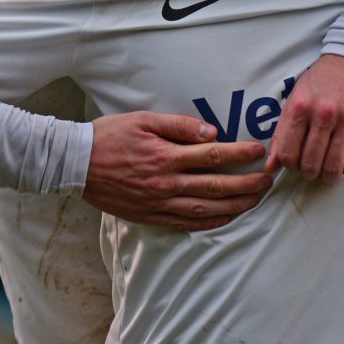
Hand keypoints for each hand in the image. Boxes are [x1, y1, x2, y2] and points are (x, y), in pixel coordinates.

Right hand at [84, 112, 269, 230]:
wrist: (76, 164)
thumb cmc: (110, 136)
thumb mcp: (144, 120)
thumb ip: (180, 126)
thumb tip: (212, 133)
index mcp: (165, 156)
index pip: (214, 156)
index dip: (241, 154)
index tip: (260, 152)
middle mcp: (165, 183)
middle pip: (216, 186)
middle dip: (247, 184)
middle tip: (268, 181)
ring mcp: (158, 203)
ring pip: (205, 208)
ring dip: (235, 205)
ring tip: (255, 200)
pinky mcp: (151, 216)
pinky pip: (186, 223)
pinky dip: (210, 222)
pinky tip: (226, 217)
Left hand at [266, 53, 343, 182]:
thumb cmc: (323, 79)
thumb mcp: (296, 98)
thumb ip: (282, 133)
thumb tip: (271, 167)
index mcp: (300, 107)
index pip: (287, 154)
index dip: (289, 165)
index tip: (295, 162)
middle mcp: (323, 114)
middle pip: (310, 164)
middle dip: (308, 173)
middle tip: (312, 168)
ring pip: (333, 167)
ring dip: (328, 176)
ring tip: (327, 171)